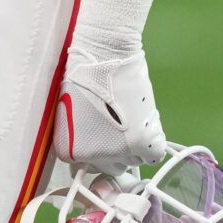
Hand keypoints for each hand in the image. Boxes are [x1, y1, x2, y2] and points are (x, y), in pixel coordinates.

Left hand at [53, 47, 166, 170]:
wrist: (103, 56)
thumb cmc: (82, 75)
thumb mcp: (70, 111)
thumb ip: (80, 135)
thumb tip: (94, 144)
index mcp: (70, 151)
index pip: (89, 163)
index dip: (98, 147)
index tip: (103, 131)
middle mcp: (94, 157)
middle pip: (111, 166)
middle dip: (115, 149)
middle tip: (118, 126)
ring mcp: (119, 152)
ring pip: (132, 160)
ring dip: (134, 145)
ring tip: (131, 119)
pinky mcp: (142, 142)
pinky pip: (153, 155)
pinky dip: (152, 143)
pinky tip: (145, 125)